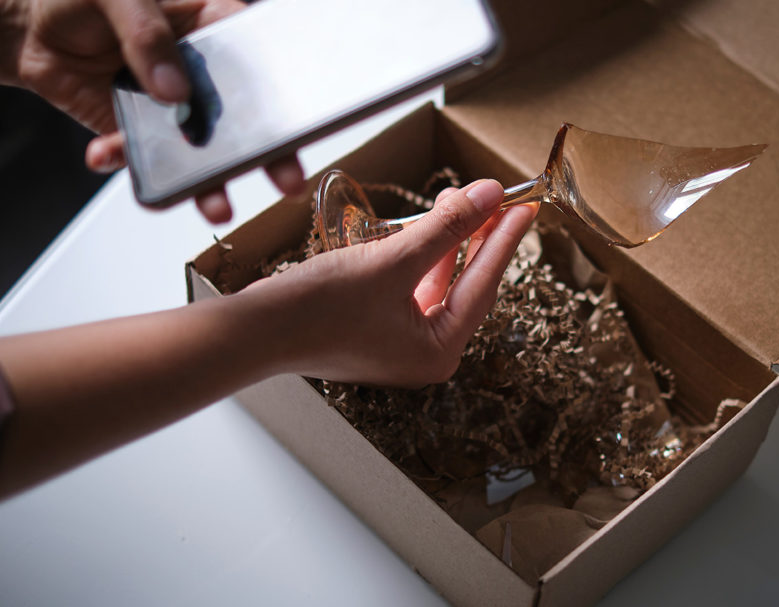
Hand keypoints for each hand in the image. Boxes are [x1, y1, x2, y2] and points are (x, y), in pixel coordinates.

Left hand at [15, 0, 304, 221]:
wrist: (28, 30)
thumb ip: (146, 34)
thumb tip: (173, 87)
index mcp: (208, 26)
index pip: (254, 55)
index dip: (278, 87)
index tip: (290, 117)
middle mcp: (200, 74)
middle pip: (243, 115)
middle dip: (264, 151)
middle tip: (285, 178)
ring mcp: (172, 108)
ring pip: (199, 149)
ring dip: (206, 181)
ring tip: (215, 205)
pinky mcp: (141, 133)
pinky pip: (143, 157)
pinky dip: (126, 161)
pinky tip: (104, 154)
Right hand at [242, 180, 538, 386]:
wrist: (255, 332)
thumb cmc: (320, 308)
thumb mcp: (392, 261)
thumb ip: (446, 228)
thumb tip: (489, 195)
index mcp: (437, 351)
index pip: (483, 286)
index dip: (504, 241)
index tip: (523, 207)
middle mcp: (422, 355)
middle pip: (464, 287)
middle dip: (474, 238)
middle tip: (488, 197)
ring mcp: (396, 345)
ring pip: (436, 285)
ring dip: (445, 244)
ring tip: (451, 202)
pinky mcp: (373, 331)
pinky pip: (409, 290)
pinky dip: (418, 259)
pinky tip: (420, 231)